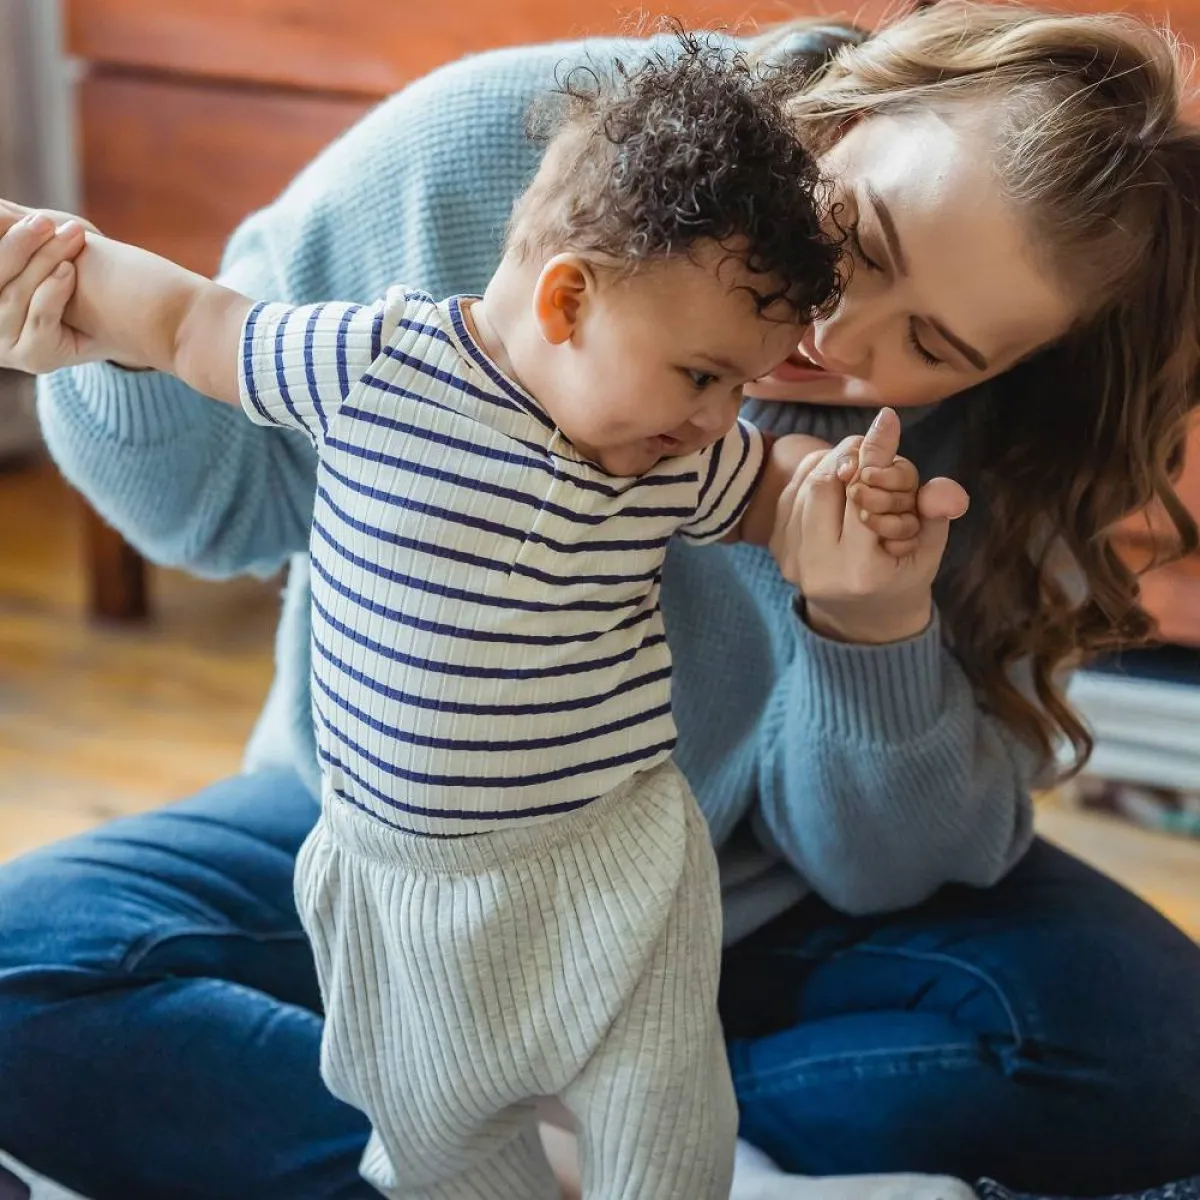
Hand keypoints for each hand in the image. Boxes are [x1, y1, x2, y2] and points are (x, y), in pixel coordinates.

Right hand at [0, 205, 101, 373]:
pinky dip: (53, 293)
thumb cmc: (85, 268)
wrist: (139, 315)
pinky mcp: (33, 359)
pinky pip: (38, 321)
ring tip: (69, 237)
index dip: (4, 238)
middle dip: (20, 244)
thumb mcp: (43, 243)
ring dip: (43, 262)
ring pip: (15, 296)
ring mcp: (7, 347)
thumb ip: (12, 226)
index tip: (33, 216)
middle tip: (46, 221)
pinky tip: (69, 271)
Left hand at [770, 408, 969, 643]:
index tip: (887, 420)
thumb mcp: (929, 547)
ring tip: (859, 468)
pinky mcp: (777, 551)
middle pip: (825, 484)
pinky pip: (792, 495)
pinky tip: (837, 481)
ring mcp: (792, 561)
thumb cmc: (902, 574)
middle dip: (853, 458)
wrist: (861, 614)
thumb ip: (936, 514)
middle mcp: (818, 569)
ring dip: (835, 464)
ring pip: (807, 485)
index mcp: (862, 572)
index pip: (862, 497)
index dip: (876, 456)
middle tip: (873, 451)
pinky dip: (816, 476)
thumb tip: (944, 489)